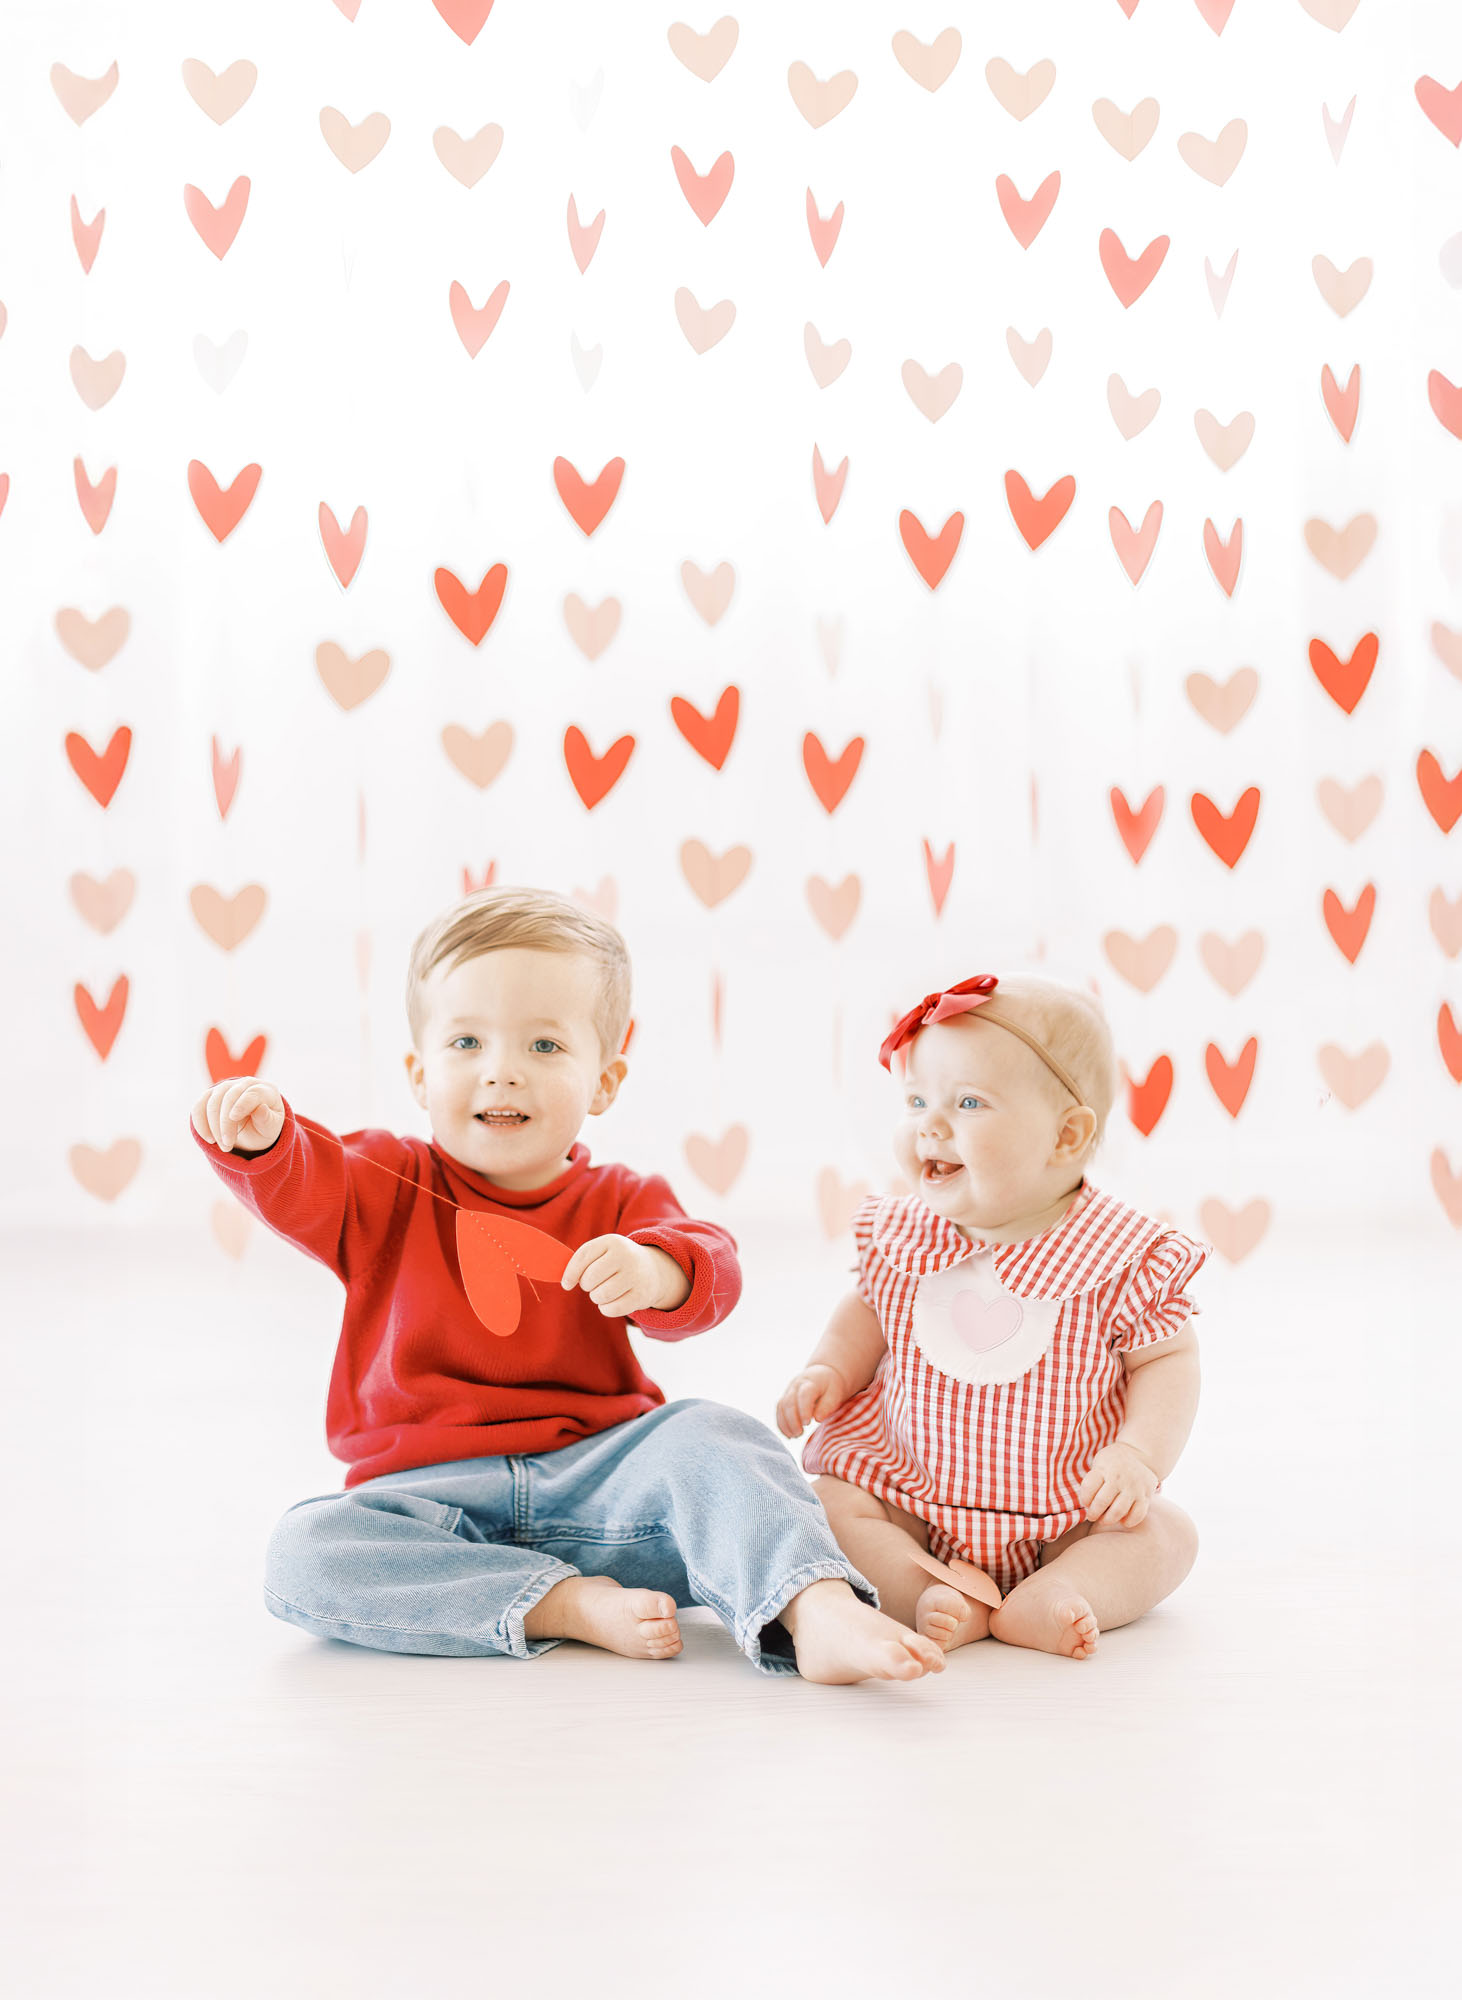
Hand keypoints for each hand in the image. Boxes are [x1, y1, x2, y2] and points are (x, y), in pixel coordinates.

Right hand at [191, 1076, 284, 1155]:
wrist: (253, 1128)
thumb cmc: (264, 1127)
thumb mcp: (271, 1127)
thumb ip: (267, 1119)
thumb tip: (261, 1109)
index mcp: (265, 1090)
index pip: (252, 1092)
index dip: (242, 1104)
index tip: (233, 1118)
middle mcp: (246, 1084)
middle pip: (230, 1097)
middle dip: (225, 1123)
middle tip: (228, 1146)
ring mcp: (227, 1087)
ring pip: (213, 1101)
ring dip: (213, 1126)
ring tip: (223, 1146)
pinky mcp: (211, 1096)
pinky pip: (199, 1106)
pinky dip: (200, 1123)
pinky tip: (208, 1138)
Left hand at [560, 1235, 689, 1316]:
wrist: (654, 1269)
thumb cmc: (617, 1261)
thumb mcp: (603, 1252)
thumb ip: (582, 1261)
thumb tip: (565, 1281)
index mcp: (612, 1241)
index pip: (583, 1257)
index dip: (570, 1273)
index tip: (566, 1285)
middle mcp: (626, 1255)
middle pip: (590, 1279)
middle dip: (587, 1286)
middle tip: (595, 1284)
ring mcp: (636, 1275)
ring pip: (600, 1295)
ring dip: (597, 1297)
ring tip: (604, 1291)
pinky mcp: (642, 1295)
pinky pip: (612, 1309)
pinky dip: (606, 1309)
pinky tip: (612, 1301)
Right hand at [775, 1364, 848, 1439]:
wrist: (822, 1375)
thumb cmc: (831, 1387)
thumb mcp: (835, 1394)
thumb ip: (828, 1406)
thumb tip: (818, 1419)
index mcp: (811, 1382)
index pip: (804, 1394)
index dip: (804, 1409)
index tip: (807, 1423)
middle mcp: (796, 1385)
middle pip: (789, 1402)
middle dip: (792, 1420)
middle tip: (800, 1433)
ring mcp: (788, 1391)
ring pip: (781, 1407)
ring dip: (785, 1423)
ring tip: (795, 1436)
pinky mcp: (785, 1398)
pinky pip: (779, 1410)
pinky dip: (781, 1424)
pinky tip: (789, 1435)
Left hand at [1077, 1441, 1157, 1530]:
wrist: (1138, 1454)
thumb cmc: (1111, 1464)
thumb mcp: (1098, 1464)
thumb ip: (1092, 1482)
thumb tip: (1088, 1506)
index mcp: (1104, 1468)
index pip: (1089, 1487)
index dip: (1085, 1499)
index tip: (1086, 1503)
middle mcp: (1119, 1477)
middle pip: (1101, 1502)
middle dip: (1094, 1513)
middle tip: (1092, 1516)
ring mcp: (1134, 1486)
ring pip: (1118, 1511)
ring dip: (1108, 1520)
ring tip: (1104, 1519)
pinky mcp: (1146, 1495)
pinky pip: (1137, 1515)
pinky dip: (1127, 1521)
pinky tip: (1122, 1519)